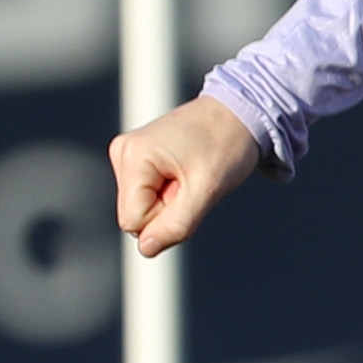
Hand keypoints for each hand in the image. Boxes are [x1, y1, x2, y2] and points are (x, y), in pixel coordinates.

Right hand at [113, 92, 263, 256]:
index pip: (133, 221)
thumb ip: (177, 224)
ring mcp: (129, 153)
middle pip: (134, 215)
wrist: (239, 113)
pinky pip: (147, 194)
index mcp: (133, 155)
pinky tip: (185, 171)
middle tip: (192, 182)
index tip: (190, 191)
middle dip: (166, 209)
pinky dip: (169, 191)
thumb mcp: (208, 189)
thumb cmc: (227, 145)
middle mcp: (123, 152)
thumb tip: (146, 248)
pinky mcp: (138, 157)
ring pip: (141, 207)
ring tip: (190, 174)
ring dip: (169, 201)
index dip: (165, 218)